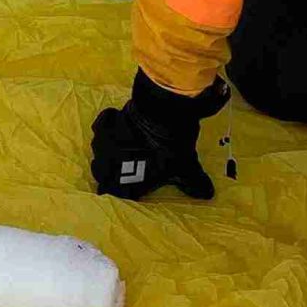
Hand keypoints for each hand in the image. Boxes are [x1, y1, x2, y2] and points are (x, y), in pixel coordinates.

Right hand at [90, 71, 224, 199]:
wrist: (162, 112)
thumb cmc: (171, 147)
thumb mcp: (186, 167)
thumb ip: (193, 182)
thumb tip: (207, 194)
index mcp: (124, 181)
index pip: (114, 193)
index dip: (122, 190)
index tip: (129, 187)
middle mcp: (108, 164)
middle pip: (100, 173)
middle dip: (110, 171)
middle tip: (125, 166)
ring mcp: (103, 143)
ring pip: (99, 150)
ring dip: (108, 149)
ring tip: (121, 145)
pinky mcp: (105, 123)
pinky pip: (101, 126)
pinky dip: (107, 125)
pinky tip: (117, 123)